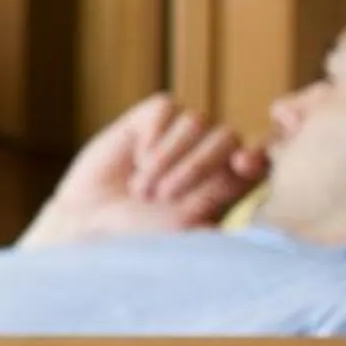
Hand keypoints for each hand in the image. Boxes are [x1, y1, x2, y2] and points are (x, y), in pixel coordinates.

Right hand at [18, 94, 267, 248]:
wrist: (89, 222)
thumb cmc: (139, 237)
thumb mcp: (184, 235)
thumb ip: (216, 222)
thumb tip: (257, 231)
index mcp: (225, 185)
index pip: (256, 160)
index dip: (256, 157)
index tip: (242, 165)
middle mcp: (207, 155)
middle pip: (228, 136)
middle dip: (198, 166)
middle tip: (164, 197)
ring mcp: (178, 134)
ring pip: (196, 121)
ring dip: (168, 157)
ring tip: (142, 190)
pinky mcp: (149, 119)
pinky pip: (166, 108)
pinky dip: (153, 134)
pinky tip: (137, 159)